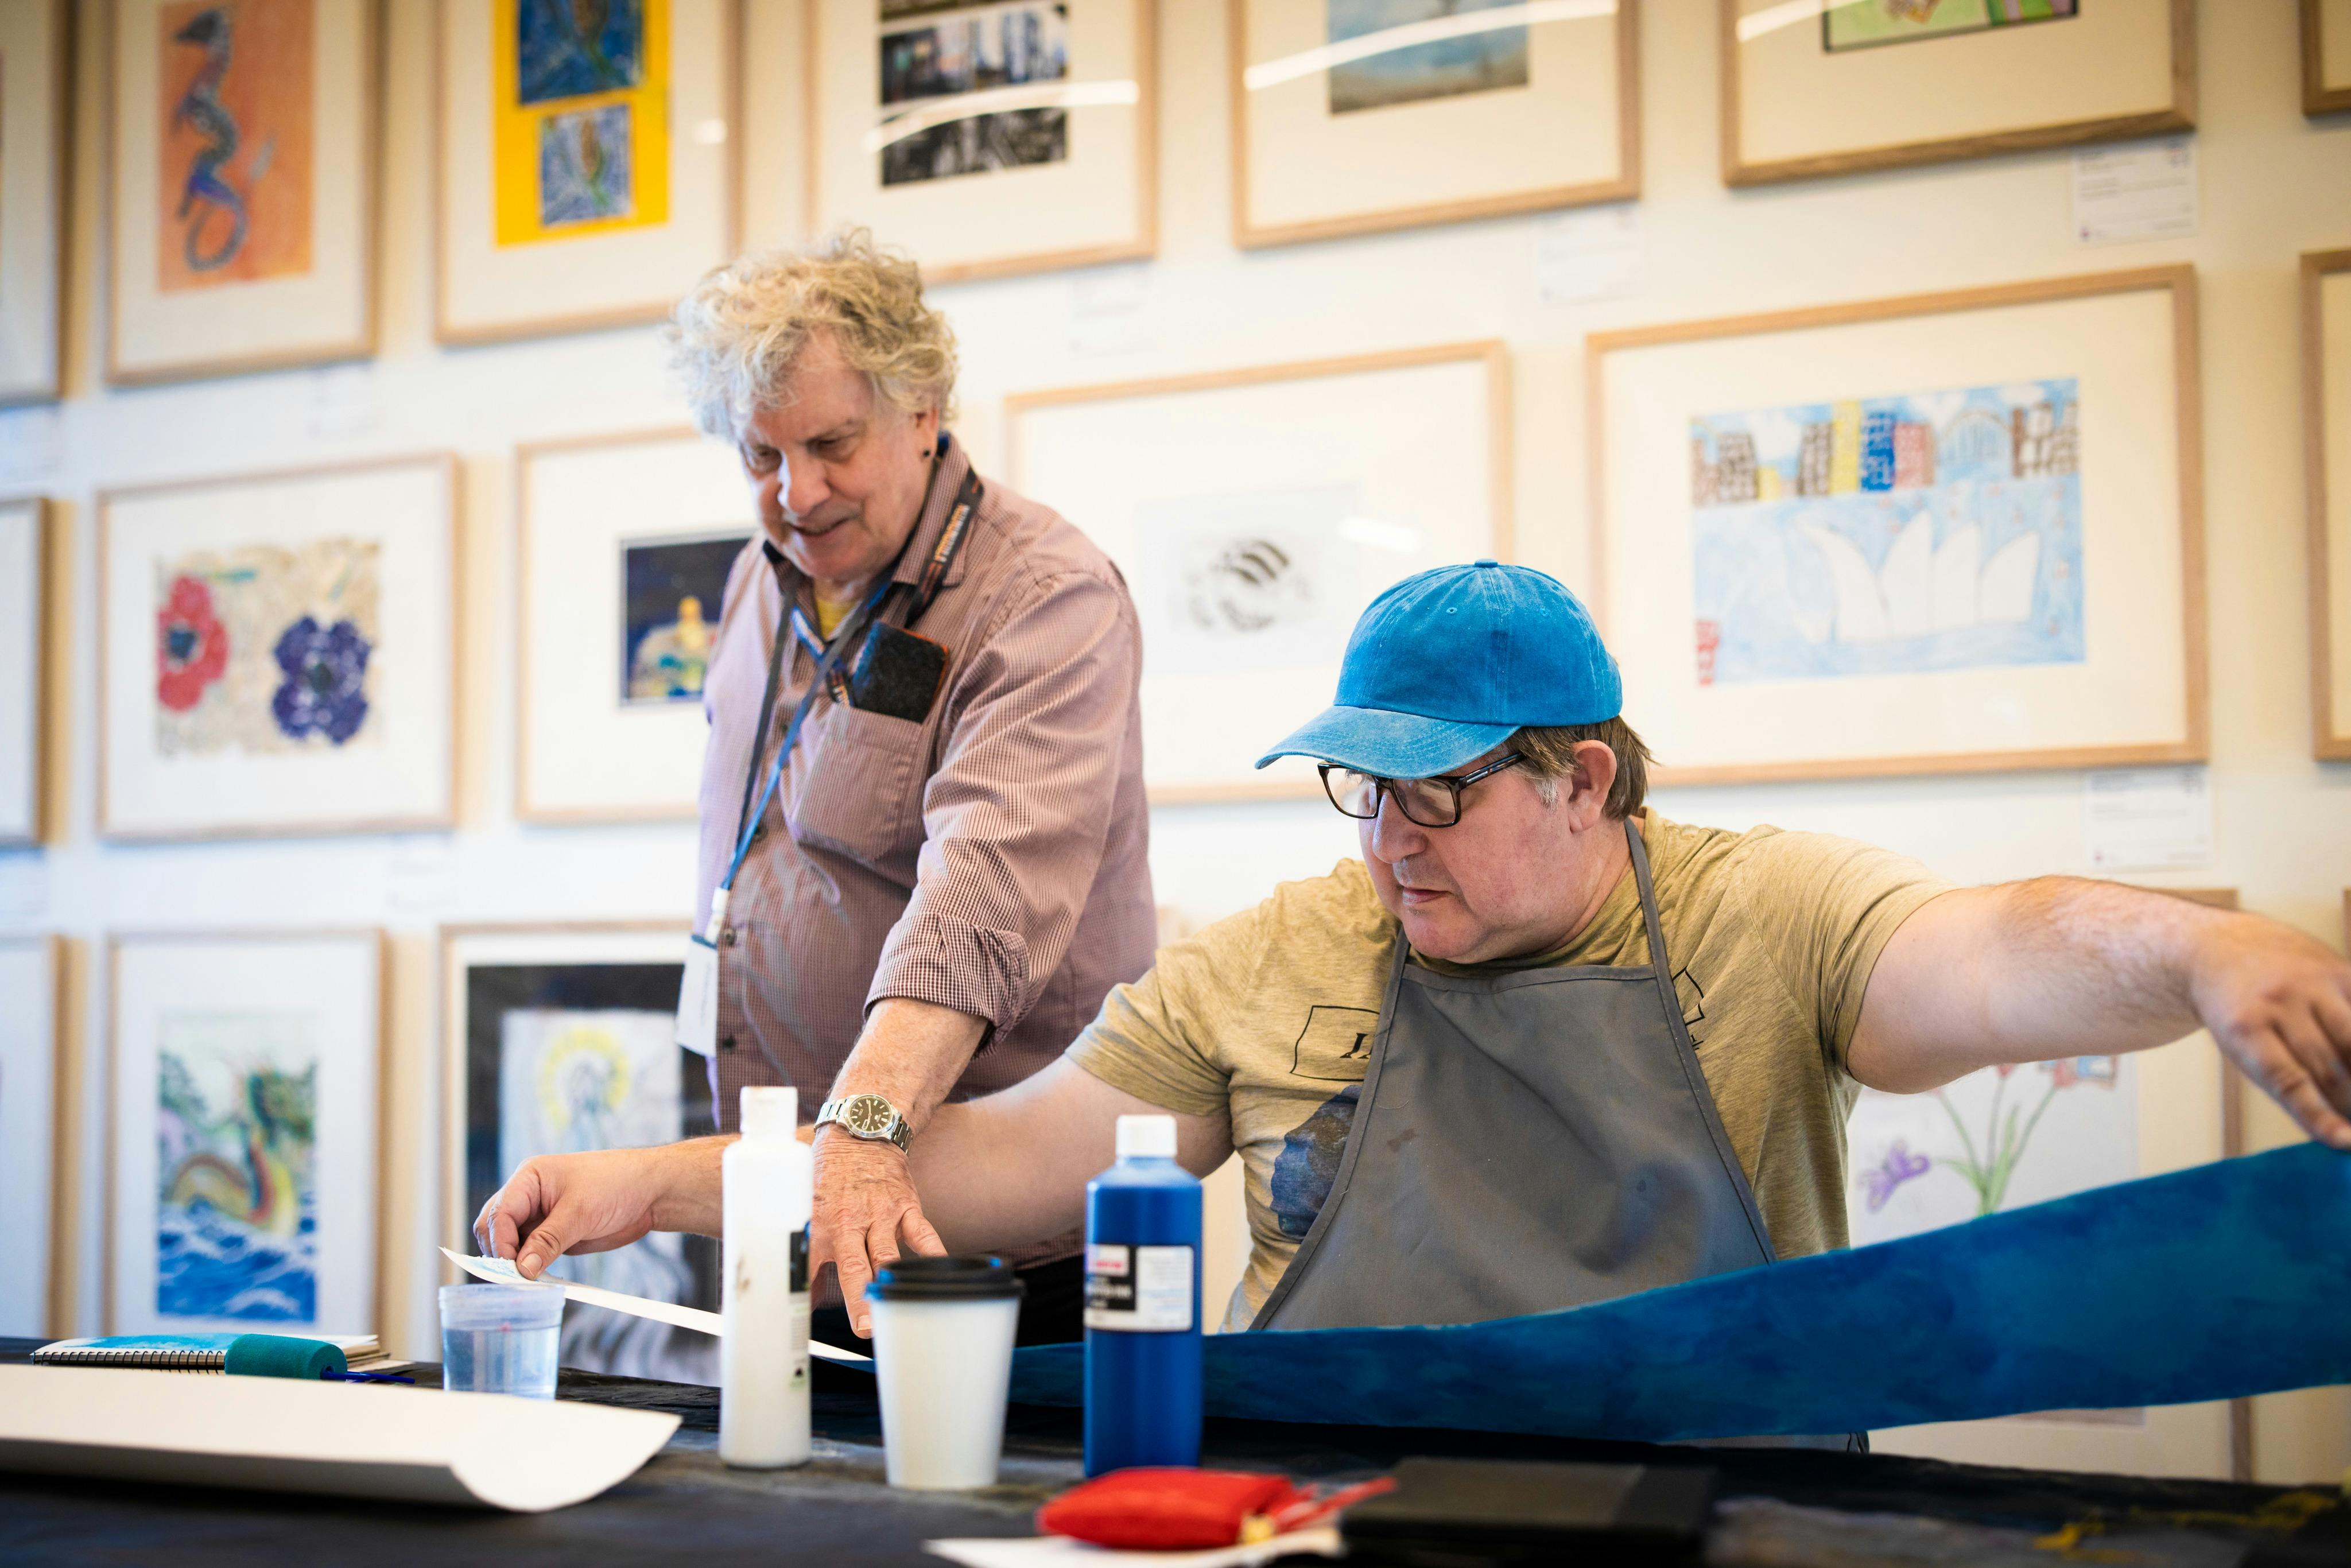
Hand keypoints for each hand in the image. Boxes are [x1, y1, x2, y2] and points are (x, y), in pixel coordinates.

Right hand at [474, 1146, 674, 1279]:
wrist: (648, 1191)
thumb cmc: (616, 1184)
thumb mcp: (580, 1212)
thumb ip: (548, 1241)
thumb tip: (522, 1270)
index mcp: (528, 1178)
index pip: (499, 1213)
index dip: (500, 1242)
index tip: (512, 1268)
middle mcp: (527, 1196)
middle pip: (493, 1227)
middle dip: (500, 1252)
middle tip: (517, 1277)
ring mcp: (537, 1216)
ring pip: (508, 1242)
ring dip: (513, 1262)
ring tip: (529, 1279)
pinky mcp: (550, 1234)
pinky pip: (528, 1253)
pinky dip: (528, 1266)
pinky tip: (537, 1278)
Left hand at [809, 1129, 945, 1335]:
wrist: (861, 1130)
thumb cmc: (832, 1171)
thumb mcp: (811, 1203)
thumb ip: (813, 1245)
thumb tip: (809, 1286)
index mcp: (824, 1220)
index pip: (817, 1263)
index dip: (819, 1293)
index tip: (825, 1321)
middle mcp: (852, 1219)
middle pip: (855, 1265)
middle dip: (861, 1298)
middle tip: (865, 1327)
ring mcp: (882, 1213)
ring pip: (887, 1254)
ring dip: (891, 1284)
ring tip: (897, 1310)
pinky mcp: (906, 1206)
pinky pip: (923, 1234)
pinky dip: (933, 1254)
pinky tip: (941, 1272)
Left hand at [2192, 915, 2350, 1149]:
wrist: (2222, 949)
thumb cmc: (2238, 1016)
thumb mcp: (2242, 1050)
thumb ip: (2285, 1084)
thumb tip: (2339, 1131)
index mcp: (2244, 1028)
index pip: (2289, 1081)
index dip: (2320, 1115)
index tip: (2345, 1143)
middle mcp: (2279, 1002)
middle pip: (2330, 1067)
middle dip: (2350, 1104)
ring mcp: (2313, 983)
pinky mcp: (2342, 971)